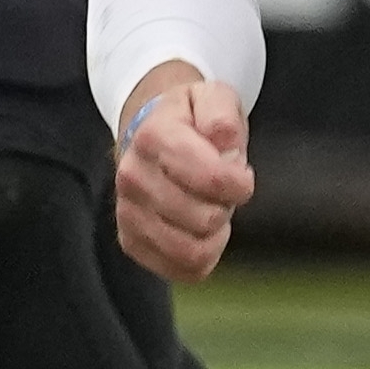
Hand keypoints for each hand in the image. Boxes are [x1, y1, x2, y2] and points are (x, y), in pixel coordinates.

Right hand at [113, 65, 254, 278]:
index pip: (210, 179)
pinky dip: (203, 256)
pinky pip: (182, 270)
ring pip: (192, 252)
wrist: (149, 136)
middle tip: (221, 191)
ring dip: (215, 235)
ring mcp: (127, 213)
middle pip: (205, 219)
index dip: (239, 184)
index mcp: (153, 137)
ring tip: (210, 210)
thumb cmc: (189, 121)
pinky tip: (199, 232)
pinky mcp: (131, 243)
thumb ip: (223, 114)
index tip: (242, 176)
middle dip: (226, 207)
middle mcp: (132, 177)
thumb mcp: (213, 98)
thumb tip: (225, 141)